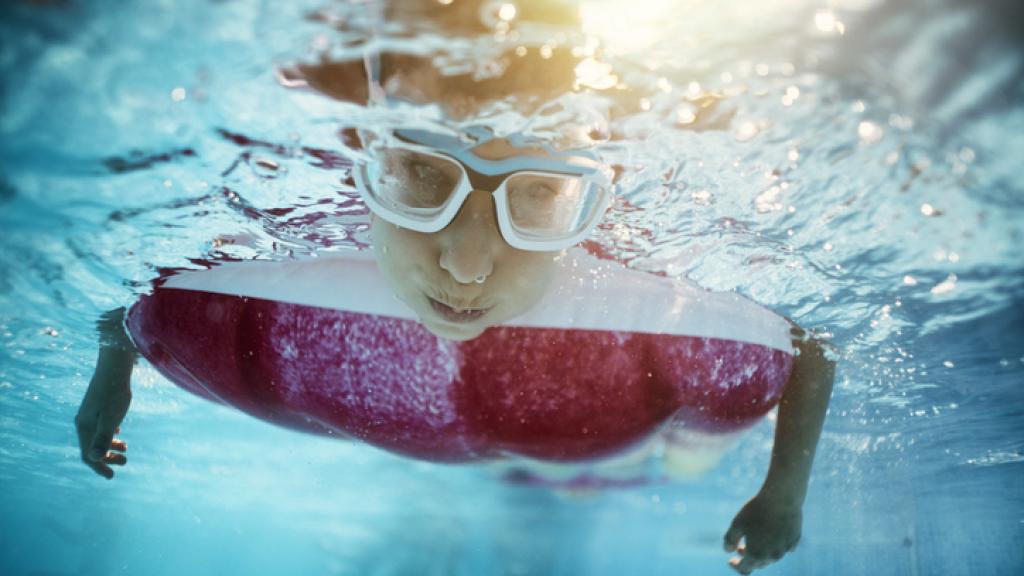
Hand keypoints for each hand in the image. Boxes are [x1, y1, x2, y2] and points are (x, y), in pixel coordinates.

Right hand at [75, 358, 132, 478]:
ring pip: (97, 436)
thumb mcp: (111, 416)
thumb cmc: (115, 392)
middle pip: (92, 447)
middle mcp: (83, 421)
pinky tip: (119, 432)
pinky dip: (109, 433)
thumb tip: (95, 459)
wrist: (114, 366)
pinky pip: (100, 426)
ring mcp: (89, 413)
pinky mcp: (97, 406)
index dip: (99, 467)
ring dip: (110, 445)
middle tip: (125, 462)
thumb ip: (104, 437)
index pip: (88, 455)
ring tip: (126, 448)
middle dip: (107, 458)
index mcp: (85, 427)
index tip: (112, 476)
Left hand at [723, 491, 802, 573]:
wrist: (782, 498)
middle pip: (758, 564)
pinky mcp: (794, 541)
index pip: (745, 568)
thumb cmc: (756, 510)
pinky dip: (776, 545)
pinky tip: (772, 536)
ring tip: (755, 540)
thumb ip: (730, 540)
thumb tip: (728, 550)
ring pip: (771, 556)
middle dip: (748, 558)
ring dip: (762, 552)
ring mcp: (785, 550)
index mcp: (756, 554)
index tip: (731, 560)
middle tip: (740, 548)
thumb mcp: (737, 523)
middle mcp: (772, 556)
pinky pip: (783, 548)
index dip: (736, 566)